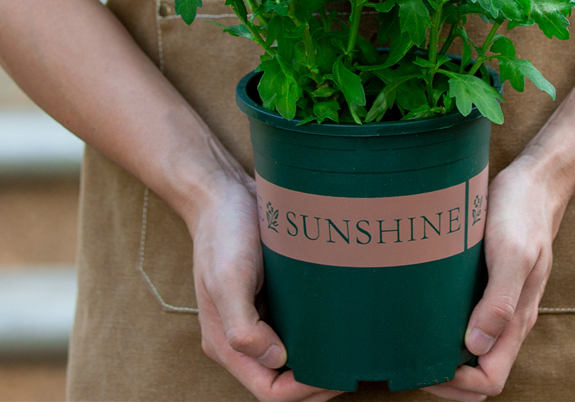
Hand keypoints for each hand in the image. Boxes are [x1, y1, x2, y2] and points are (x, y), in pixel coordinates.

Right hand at [189, 156, 341, 401]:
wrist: (221, 193)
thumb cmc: (223, 232)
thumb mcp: (228, 278)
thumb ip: (243, 327)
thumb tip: (276, 360)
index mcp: (226, 342)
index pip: (268, 390)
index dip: (303, 391)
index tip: (336, 374)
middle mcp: (241, 336)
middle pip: (283, 380)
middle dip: (317, 381)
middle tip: (353, 365)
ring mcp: (257, 317)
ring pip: (292, 356)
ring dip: (319, 359)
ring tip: (351, 349)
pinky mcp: (271, 297)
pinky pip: (296, 327)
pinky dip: (318, 333)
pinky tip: (340, 322)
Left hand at [423, 159, 567, 400]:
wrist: (534, 183)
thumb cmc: (522, 213)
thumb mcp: (512, 253)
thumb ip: (500, 300)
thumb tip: (476, 344)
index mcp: (517, 318)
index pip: (491, 378)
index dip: (458, 385)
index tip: (425, 368)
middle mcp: (507, 317)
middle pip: (479, 371)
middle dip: (446, 379)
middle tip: (408, 363)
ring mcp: (497, 301)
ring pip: (471, 348)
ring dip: (443, 356)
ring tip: (408, 343)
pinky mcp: (485, 282)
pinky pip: (466, 318)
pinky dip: (444, 327)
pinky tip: (420, 312)